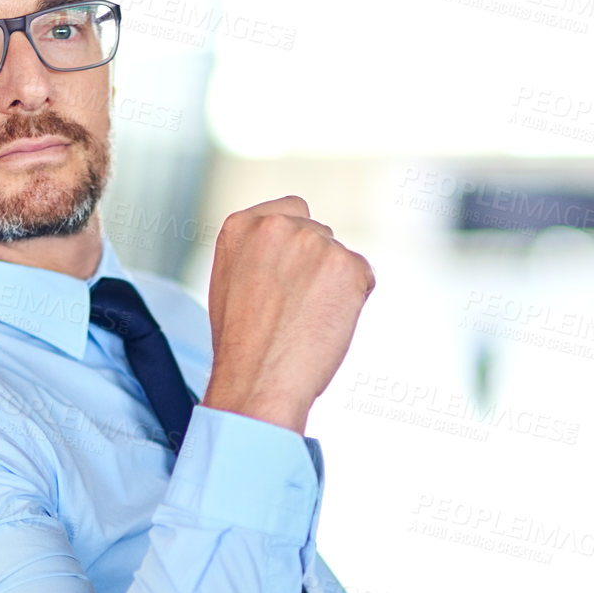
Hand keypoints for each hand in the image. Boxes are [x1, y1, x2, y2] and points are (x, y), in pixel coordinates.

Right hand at [201, 196, 374, 435]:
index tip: (292, 271)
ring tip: (307, 321)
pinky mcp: (347, 266)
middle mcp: (278, 226)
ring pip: (341, 258)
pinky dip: (354, 300)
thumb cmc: (242, 346)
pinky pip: (364, 276)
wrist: (257, 381)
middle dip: (316, 264)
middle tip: (298, 308)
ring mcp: (314, 243)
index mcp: (242, 226)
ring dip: (334, 284)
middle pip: (319, 233)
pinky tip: (326, 325)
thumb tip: (286, 251)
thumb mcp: (230, 283)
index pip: (291, 211)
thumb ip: (257, 253)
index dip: (296, 243)